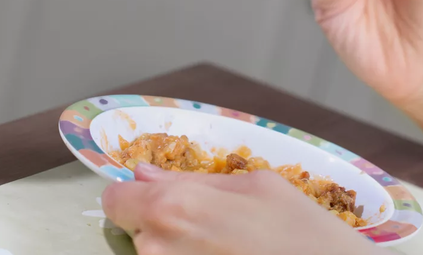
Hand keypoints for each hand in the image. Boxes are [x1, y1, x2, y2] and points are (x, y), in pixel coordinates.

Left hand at [101, 164, 375, 254]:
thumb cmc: (307, 237)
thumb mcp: (258, 187)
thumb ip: (195, 179)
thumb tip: (145, 174)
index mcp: (172, 206)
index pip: (114, 199)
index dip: (135, 197)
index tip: (158, 202)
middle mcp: (158, 248)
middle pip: (135, 232)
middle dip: (161, 228)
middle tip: (211, 232)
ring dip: (178, 252)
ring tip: (228, 250)